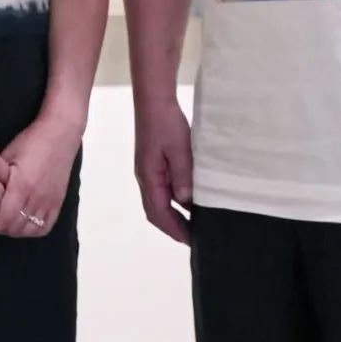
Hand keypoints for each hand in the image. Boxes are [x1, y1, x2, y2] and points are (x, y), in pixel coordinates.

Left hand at [0, 113, 82, 238]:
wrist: (60, 134)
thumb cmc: (31, 141)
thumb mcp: (8, 155)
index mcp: (22, 185)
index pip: (3, 218)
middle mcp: (37, 197)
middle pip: (15, 227)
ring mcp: (49, 201)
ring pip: (29, 230)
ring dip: (14, 231)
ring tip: (5, 223)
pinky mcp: (58, 201)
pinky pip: (45, 226)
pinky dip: (33, 230)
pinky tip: (24, 224)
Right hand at [134, 99, 192, 244]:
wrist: (154, 100)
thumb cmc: (166, 123)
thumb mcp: (179, 149)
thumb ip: (183, 176)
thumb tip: (186, 202)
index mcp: (148, 177)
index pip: (158, 213)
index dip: (174, 229)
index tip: (191, 241)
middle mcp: (145, 177)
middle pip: (155, 211)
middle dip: (173, 227)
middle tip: (194, 237)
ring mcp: (148, 170)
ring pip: (159, 200)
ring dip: (174, 214)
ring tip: (195, 222)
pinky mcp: (154, 162)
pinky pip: (163, 188)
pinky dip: (175, 199)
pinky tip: (190, 197)